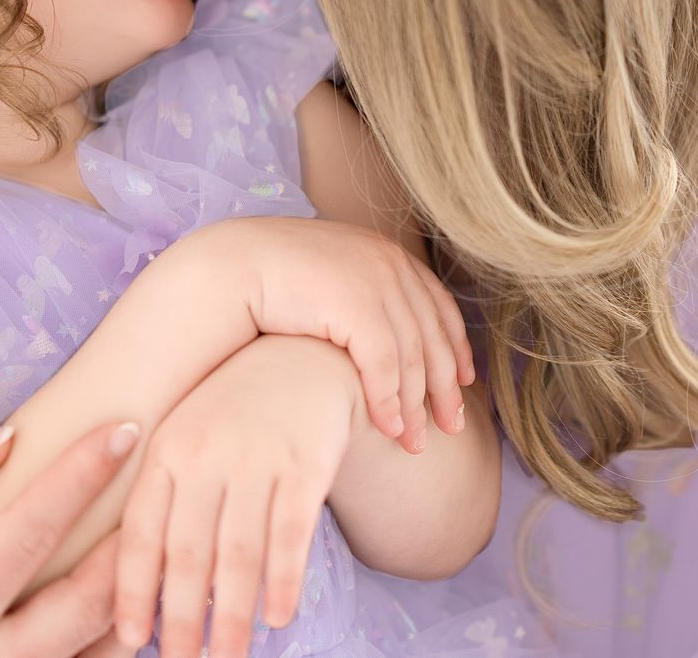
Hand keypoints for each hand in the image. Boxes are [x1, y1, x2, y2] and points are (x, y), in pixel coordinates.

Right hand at [0, 421, 141, 657]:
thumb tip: (8, 438)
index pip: (29, 535)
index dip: (82, 475)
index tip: (128, 424)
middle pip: (84, 612)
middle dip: (134, 547)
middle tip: (168, 484)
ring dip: (130, 605)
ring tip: (163, 538)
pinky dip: (100, 647)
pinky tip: (125, 602)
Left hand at [114, 336, 359, 657]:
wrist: (304, 354)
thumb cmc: (235, 413)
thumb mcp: (188, 439)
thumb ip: (167, 501)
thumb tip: (148, 590)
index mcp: (167, 449)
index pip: (142, 532)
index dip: (134, 590)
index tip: (132, 639)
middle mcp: (207, 452)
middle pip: (188, 553)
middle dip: (182, 620)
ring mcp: (257, 455)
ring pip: (239, 553)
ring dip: (232, 616)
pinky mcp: (307, 460)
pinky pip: (292, 532)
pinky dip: (284, 579)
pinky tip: (278, 617)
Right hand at [177, 215, 473, 452]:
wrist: (232, 266)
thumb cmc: (273, 280)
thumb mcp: (333, 283)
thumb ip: (364, 302)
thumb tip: (383, 337)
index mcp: (388, 255)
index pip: (438, 306)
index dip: (456, 347)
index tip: (466, 382)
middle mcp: (390, 265)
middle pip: (433, 336)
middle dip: (445, 388)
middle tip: (453, 427)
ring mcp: (376, 283)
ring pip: (412, 358)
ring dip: (416, 406)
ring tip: (416, 443)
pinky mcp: (356, 306)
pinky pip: (385, 367)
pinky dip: (388, 403)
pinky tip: (389, 430)